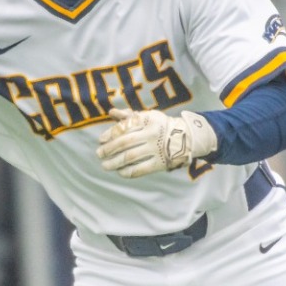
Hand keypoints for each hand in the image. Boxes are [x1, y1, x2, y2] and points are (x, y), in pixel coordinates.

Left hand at [96, 108, 216, 177]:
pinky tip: (120, 172)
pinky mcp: (161, 163)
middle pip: (125, 142)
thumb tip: (111, 112)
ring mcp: (157, 149)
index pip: (125, 126)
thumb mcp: (147, 117)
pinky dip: (128, 172)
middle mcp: (152, 134)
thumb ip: (128, 116)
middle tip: (99, 154)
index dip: (111, 133)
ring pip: (131, 156)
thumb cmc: (160, 126)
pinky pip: (141, 169)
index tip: (101, 140)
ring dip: (115, 162)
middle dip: (109, 149)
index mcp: (148, 120)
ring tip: (105, 165)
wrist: (186, 138)